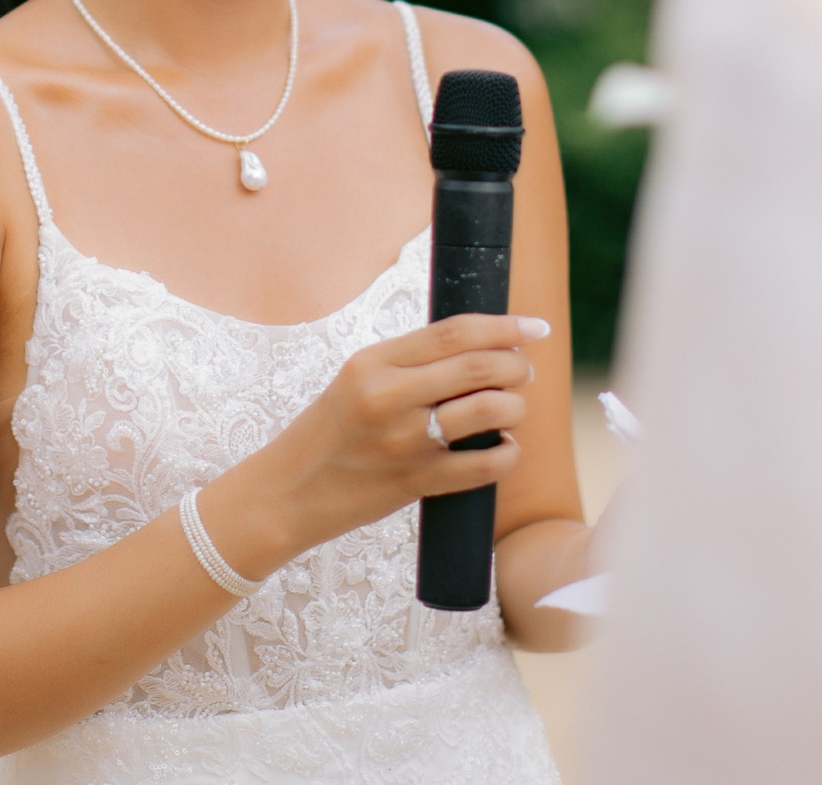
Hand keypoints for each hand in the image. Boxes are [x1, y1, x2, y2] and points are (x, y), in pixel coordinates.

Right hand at [200, 313, 547, 575]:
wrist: (286, 494)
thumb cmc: (327, 434)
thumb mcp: (355, 382)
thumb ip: (408, 364)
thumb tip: (476, 348)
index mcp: (372, 363)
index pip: (453, 332)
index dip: (504, 326)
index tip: (535, 327)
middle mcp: (389, 397)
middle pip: (478, 367)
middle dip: (516, 366)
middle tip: (523, 371)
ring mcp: (404, 442)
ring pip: (489, 411)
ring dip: (515, 408)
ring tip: (511, 410)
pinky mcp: (415, 483)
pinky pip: (485, 465)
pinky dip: (508, 454)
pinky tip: (503, 449)